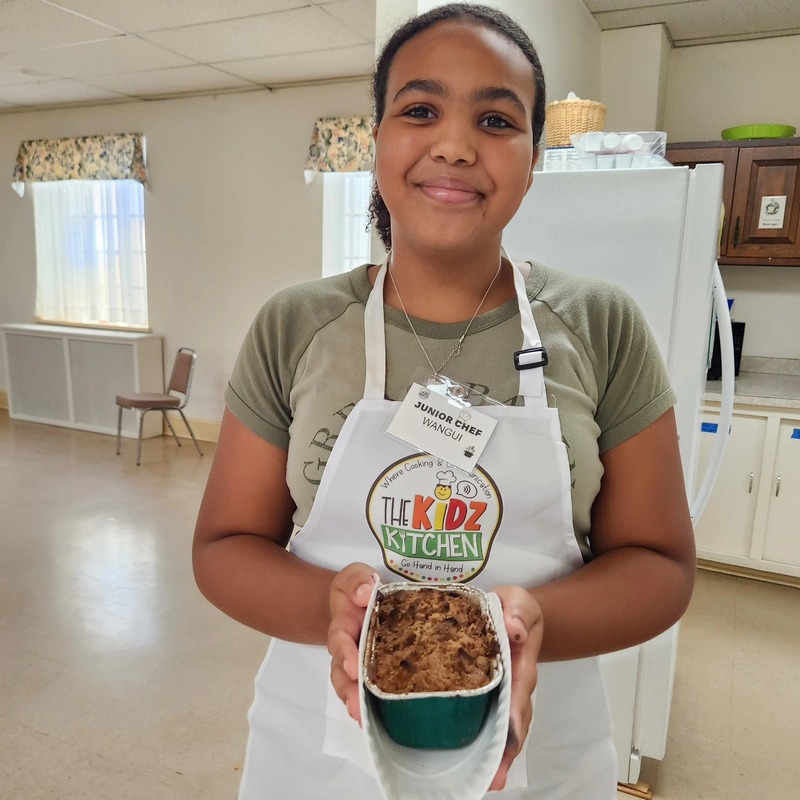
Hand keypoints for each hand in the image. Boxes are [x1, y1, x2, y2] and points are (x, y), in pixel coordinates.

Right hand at [328, 563, 378, 724]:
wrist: (360, 601)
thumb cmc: (358, 588)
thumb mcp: (355, 575)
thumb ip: (357, 580)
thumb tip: (365, 593)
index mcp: (344, 623)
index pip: (341, 639)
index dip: (346, 653)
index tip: (353, 666)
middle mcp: (347, 647)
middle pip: (341, 671)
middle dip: (348, 688)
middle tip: (357, 703)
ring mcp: (356, 662)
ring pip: (349, 685)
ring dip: (355, 701)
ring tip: (362, 717)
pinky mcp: (370, 671)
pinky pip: (364, 689)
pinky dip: (366, 704)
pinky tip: (373, 718)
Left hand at [489, 585, 543, 791]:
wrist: (512, 613)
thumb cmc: (515, 608)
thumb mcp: (518, 600)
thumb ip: (518, 611)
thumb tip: (514, 629)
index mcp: (522, 661)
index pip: (521, 688)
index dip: (516, 709)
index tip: (511, 729)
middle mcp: (517, 685)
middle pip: (516, 722)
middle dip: (508, 749)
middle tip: (496, 777)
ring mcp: (506, 695)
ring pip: (505, 731)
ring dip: (498, 756)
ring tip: (487, 782)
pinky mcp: (491, 699)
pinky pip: (490, 725)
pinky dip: (485, 746)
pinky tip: (473, 766)